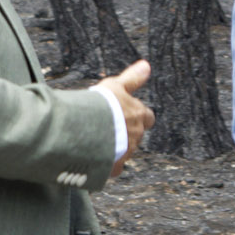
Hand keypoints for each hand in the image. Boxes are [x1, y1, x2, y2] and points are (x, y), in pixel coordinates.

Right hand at [104, 59, 152, 177]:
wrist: (87, 129)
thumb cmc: (101, 105)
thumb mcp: (115, 86)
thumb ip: (132, 78)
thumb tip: (147, 65)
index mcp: (138, 115)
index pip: (147, 117)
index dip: (140, 116)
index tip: (130, 114)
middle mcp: (136, 135)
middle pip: (136, 135)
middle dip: (126, 133)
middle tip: (110, 128)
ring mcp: (127, 152)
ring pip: (126, 151)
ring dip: (116, 148)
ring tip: (98, 143)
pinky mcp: (114, 166)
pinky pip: (114, 168)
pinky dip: (108, 166)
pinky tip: (96, 162)